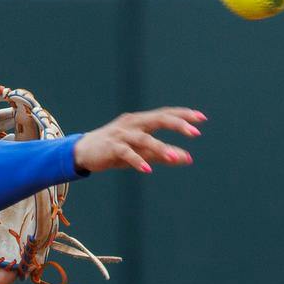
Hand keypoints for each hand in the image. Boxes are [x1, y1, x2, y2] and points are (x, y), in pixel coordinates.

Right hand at [74, 107, 204, 174]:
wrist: (82, 153)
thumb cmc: (114, 151)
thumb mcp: (141, 152)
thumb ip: (163, 154)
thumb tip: (188, 158)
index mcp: (141, 121)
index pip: (165, 113)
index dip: (183, 115)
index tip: (201, 119)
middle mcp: (132, 123)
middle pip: (158, 119)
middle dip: (177, 124)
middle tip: (195, 133)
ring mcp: (121, 134)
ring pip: (144, 138)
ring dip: (160, 148)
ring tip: (174, 158)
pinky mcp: (110, 147)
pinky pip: (126, 153)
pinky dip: (137, 161)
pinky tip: (148, 170)